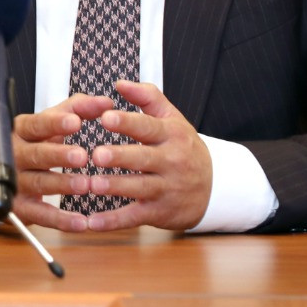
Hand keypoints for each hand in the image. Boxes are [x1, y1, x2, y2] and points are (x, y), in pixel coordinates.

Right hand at [7, 94, 109, 231]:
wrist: (3, 175)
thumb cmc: (37, 143)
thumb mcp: (53, 122)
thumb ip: (78, 109)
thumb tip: (104, 102)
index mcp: (23, 131)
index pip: (37, 124)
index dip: (55, 123)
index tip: (75, 122)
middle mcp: (15, 154)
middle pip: (36, 154)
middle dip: (59, 155)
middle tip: (82, 156)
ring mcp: (15, 182)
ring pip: (38, 183)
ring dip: (62, 185)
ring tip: (85, 185)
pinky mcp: (19, 207)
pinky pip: (40, 214)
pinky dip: (60, 220)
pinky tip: (80, 221)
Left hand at [81, 80, 212, 231]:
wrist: (215, 187)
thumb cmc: (182, 147)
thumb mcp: (172, 119)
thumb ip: (147, 97)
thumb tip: (120, 83)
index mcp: (172, 135)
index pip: (148, 127)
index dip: (127, 122)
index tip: (105, 117)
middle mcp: (171, 161)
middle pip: (143, 158)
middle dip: (119, 157)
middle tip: (96, 154)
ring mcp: (166, 189)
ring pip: (139, 188)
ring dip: (114, 187)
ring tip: (91, 185)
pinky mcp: (159, 212)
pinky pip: (134, 217)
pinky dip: (113, 221)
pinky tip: (91, 222)